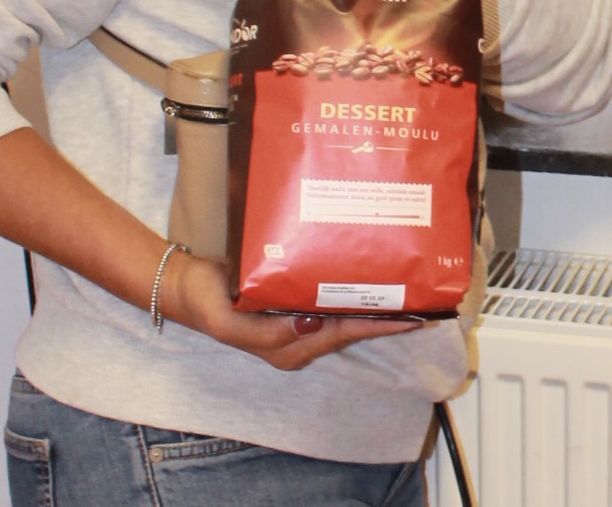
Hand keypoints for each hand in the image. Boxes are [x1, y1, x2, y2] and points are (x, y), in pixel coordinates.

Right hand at [164, 251, 422, 370]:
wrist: (190, 285)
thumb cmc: (210, 304)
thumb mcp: (231, 324)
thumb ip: (267, 331)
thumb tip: (312, 323)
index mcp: (291, 346)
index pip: (344, 333)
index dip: (379, 325)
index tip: (412, 316)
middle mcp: (301, 333)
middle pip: (351, 322)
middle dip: (385, 310)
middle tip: (421, 291)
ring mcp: (299, 315)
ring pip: (344, 306)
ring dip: (372, 294)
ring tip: (407, 278)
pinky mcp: (294, 295)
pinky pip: (329, 291)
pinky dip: (350, 281)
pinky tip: (369, 264)